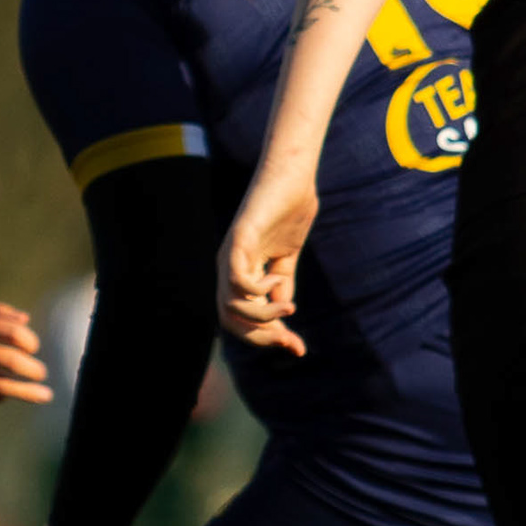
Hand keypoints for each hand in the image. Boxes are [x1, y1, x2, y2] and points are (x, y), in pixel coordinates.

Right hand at [0, 297, 51, 403]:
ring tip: (42, 395)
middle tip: (44, 374)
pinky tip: (6, 395)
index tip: (32, 348)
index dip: (30, 342)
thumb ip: (0, 312)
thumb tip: (26, 322)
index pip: (14, 334)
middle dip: (34, 370)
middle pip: (10, 362)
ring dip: (24, 392)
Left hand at [219, 164, 318, 354]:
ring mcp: (231, 254)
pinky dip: (260, 289)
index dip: (266, 339)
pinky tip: (277, 278)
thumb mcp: (287, 258)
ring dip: (263, 315)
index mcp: (238, 274)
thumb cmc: (289, 211)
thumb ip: (282, 286)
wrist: (292, 176)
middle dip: (262, 337)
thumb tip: (283, 316)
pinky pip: (239, 280)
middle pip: (230, 322)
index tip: (297, 349)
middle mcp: (228, 268)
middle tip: (290, 337)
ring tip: (288, 303)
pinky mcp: (239, 239)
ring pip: (231, 307)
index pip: (241, 321)